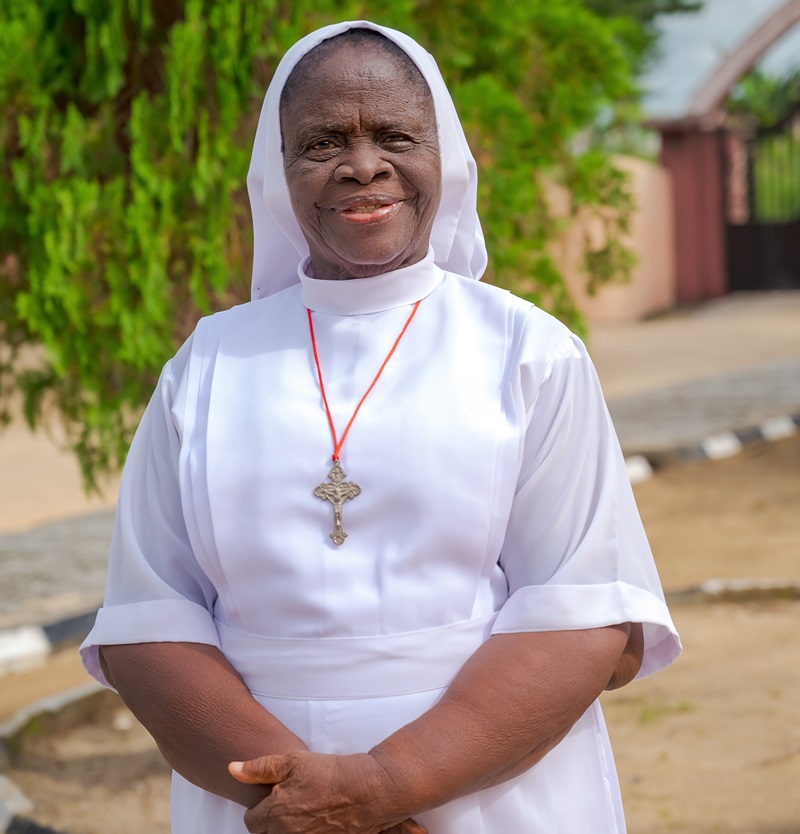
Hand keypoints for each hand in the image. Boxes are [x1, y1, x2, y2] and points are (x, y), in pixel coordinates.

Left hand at [229, 750, 422, 833]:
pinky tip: (314, 822)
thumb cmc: (332, 772)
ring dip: (287, 829)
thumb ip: (260, 767)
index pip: (251, 822)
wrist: (368, 790)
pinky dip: (304, 833)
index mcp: (277, 813)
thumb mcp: (294, 760)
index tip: (272, 798)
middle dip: (271, 822)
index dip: (259, 808)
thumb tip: (232, 768)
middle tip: (288, 805)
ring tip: (302, 813)